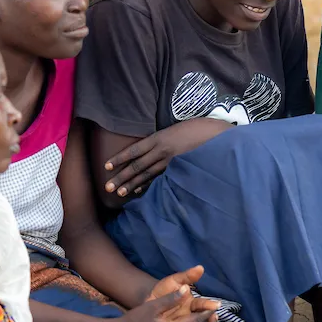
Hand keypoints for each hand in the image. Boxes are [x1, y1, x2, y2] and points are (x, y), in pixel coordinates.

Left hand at [104, 120, 232, 196]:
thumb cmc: (194, 129)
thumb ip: (160, 140)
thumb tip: (146, 149)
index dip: (119, 158)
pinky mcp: (178, 169)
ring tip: (119, 192)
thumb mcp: (173, 130)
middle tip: (107, 186)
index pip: (134, 150)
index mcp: (158, 138)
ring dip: (131, 184)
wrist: (215, 134)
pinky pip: (160, 179)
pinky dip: (148, 185)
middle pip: (137, 166)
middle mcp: (161, 150)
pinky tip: (139, 190)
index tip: (107, 165)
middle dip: (121, 176)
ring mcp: (170, 162)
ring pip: (146, 175)